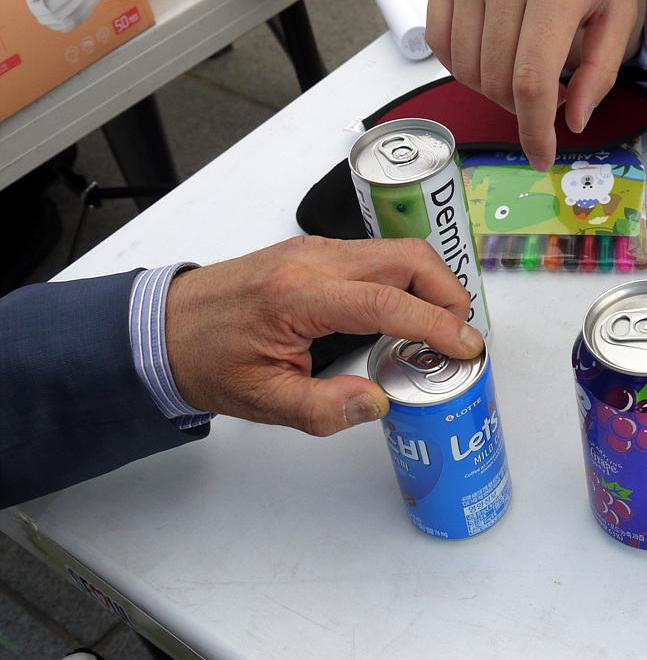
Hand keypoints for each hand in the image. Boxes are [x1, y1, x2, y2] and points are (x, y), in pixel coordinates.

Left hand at [165, 235, 483, 438]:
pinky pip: (375, 258)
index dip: (435, 325)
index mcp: (298, 295)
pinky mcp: (315, 255)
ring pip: (394, 252)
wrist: (165, 328)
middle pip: (405, 258)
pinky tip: (408, 318)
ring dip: (430, 286)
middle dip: (447, 294)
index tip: (468, 348)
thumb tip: (379, 401)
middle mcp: (311, 260)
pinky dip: (406, 283)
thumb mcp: (265, 401)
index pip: (386, 301)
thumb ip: (325, 408)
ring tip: (441, 332)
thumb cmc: (208, 360)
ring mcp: (313, 251)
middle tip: (463, 339)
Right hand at [427, 0, 645, 169]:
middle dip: (520, 109)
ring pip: (465, 65)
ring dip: (491, 89)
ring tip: (520, 74)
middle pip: (496, 80)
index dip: (534, 132)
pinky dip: (460, 63)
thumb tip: (573, 122)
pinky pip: (439, 37)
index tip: (541, 156)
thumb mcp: (622, 6)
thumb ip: (601, 71)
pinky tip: (489, 56)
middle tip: (545, 100)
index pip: (531, 83)